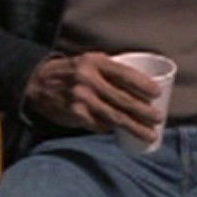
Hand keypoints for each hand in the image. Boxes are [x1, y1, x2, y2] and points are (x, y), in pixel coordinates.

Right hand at [24, 52, 161, 141]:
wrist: (37, 82)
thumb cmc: (70, 71)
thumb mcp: (87, 61)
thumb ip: (108, 70)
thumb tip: (138, 86)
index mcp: (94, 62)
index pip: (124, 74)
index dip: (143, 84)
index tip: (157, 93)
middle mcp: (88, 79)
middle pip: (123, 99)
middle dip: (144, 111)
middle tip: (159, 119)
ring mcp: (81, 99)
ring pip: (115, 116)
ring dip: (135, 127)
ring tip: (150, 134)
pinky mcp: (75, 114)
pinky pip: (99, 125)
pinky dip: (112, 129)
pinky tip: (123, 134)